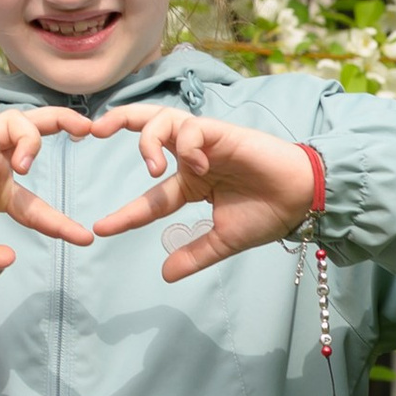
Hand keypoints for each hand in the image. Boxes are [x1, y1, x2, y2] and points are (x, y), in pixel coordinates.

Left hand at [84, 107, 320, 282]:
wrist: (301, 200)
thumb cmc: (268, 215)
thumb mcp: (223, 241)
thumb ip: (194, 254)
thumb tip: (164, 275)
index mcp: (190, 184)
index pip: (149, 197)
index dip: (125, 215)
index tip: (100, 230)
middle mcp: (192, 158)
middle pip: (148, 128)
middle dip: (119, 121)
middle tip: (93, 129)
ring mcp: (205, 142)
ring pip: (163, 120)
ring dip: (148, 137)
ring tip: (152, 166)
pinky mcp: (221, 131)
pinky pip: (190, 126)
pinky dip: (186, 143)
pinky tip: (198, 163)